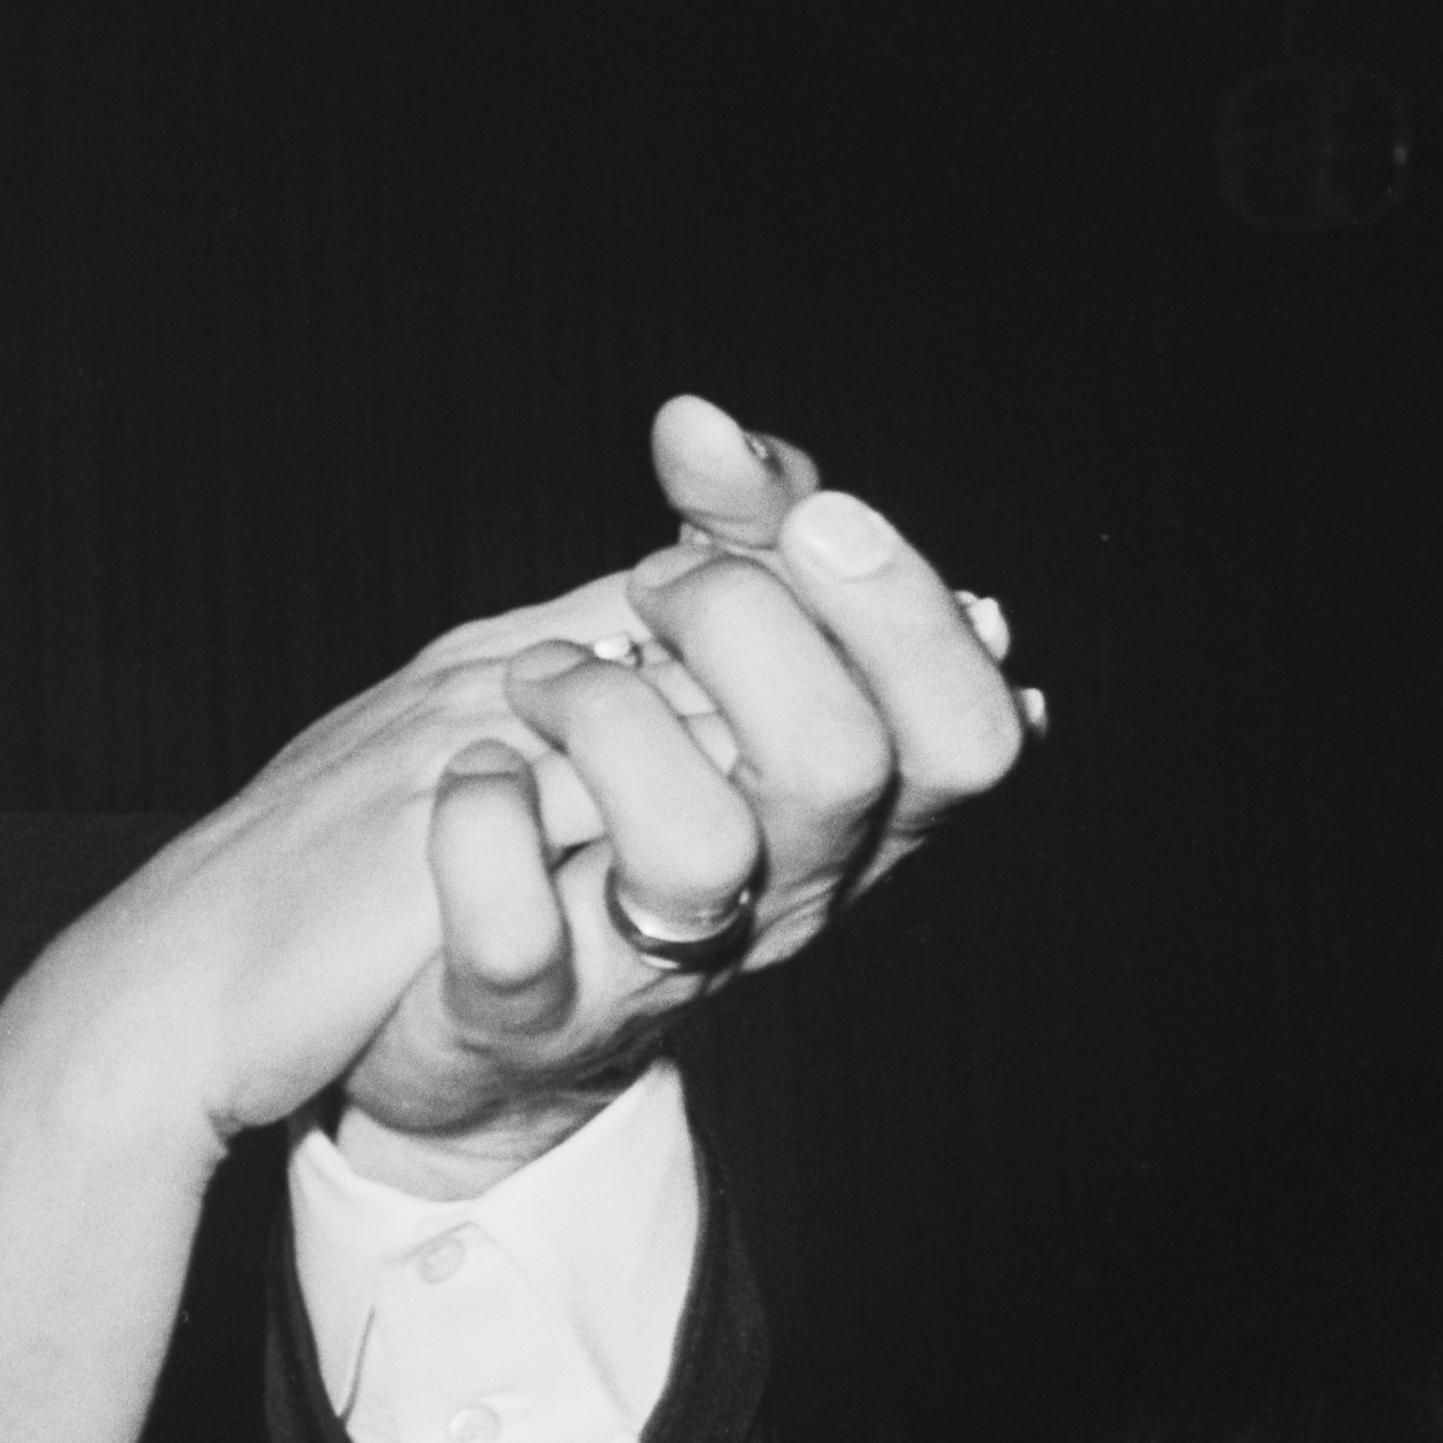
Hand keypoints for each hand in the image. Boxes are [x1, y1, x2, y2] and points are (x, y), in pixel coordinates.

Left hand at [334, 395, 1034, 1182]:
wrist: (474, 1018)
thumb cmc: (607, 812)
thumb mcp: (694, 679)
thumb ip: (727, 550)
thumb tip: (705, 424)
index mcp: (853, 818)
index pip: (968, 727)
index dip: (899, 605)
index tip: (805, 517)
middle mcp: (780, 899)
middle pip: (844, 764)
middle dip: (746, 628)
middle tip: (652, 589)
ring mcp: (654, 967)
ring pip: (697, 847)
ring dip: (608, 717)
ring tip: (540, 680)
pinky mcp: (522, 1011)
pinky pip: (516, 930)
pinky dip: (482, 824)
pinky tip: (475, 768)